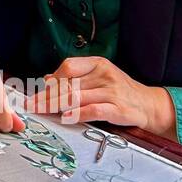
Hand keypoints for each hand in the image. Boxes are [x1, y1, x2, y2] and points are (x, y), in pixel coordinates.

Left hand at [22, 54, 175, 135]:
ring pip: (78, 97)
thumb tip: (47, 78)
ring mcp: (113, 91)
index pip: (68, 67)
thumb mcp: (98, 78)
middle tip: (31, 105)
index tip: (37, 92)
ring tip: (41, 111)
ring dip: (56, 106)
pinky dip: (79, 114)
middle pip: (69, 85)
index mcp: (98, 64)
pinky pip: (95, 110)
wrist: (150, 105)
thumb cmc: (120, 92)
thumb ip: (74, 78)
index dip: (51, 80)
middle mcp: (105, 75)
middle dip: (47, 96)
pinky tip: (66, 118)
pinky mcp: (120, 109)